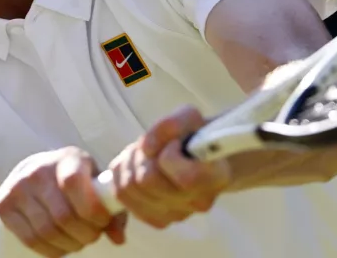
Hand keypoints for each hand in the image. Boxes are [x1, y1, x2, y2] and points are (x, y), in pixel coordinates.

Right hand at [0, 146, 127, 256]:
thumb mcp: (93, 186)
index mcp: (68, 159)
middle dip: (85, 233)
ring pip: (47, 230)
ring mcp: (19, 187)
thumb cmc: (74, 183)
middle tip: (92, 236)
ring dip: (69, 244)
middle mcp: (39, 170)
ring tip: (78, 241)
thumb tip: (118, 238)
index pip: (74, 183)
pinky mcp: (5, 206)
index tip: (102, 222)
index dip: (92, 209)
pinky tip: (61, 245)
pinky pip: (31, 239)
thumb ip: (110, 209)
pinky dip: (51, 250)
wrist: (33, 176)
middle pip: (63, 215)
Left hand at [108, 105, 230, 228]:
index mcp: (216, 177)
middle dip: (141, 156)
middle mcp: (198, 202)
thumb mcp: (190, 116)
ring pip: (130, 189)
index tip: (174, 143)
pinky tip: (135, 168)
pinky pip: (122, 198)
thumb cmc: (197, 135)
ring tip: (142, 154)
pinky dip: (121, 177)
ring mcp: (178, 215)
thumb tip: (146, 147)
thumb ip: (172, 124)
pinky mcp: (158, 219)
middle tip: (149, 145)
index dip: (170, 156)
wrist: (201, 155)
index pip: (186, 177)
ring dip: (129, 164)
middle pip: (148, 181)